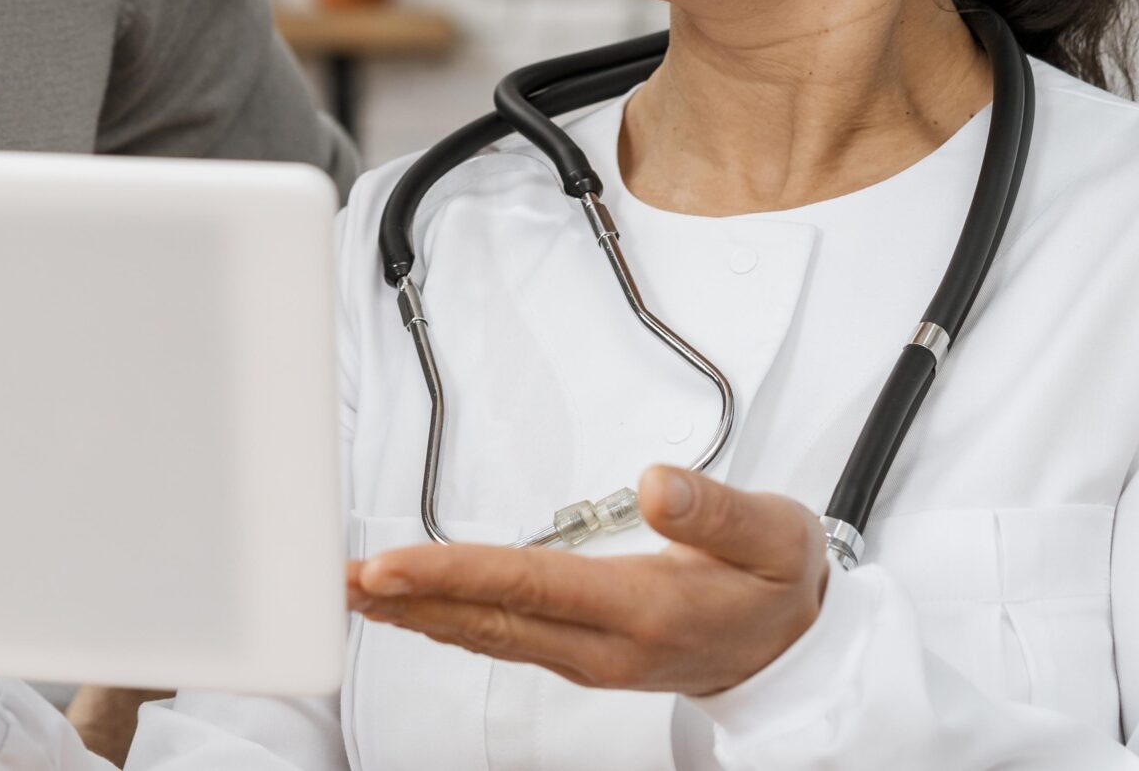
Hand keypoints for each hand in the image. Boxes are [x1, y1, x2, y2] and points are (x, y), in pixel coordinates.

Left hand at [347, 464, 826, 696]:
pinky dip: (449, 621)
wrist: (796, 650)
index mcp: (644, 610)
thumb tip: (658, 481)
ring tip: (354, 592)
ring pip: (488, 636)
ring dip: (418, 615)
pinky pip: (501, 638)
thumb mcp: (772, 535)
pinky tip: (412, 608)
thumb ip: (715, 508)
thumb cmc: (776, 583)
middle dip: (411, 601)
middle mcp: (605, 646)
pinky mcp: (580, 655)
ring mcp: (589, 657)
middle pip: (491, 620)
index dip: (453, 576)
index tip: (391, 567)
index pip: (528, 587)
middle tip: (341, 581)